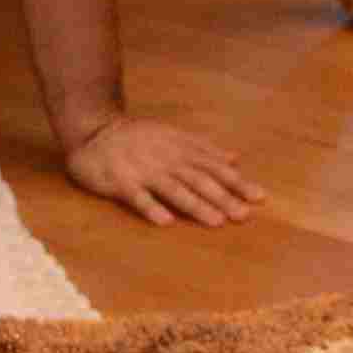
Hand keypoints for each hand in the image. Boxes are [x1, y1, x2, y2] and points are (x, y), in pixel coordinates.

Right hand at [70, 110, 263, 226]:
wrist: (94, 130)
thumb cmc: (137, 137)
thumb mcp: (173, 136)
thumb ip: (204, 148)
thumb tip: (235, 158)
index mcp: (180, 150)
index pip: (214, 167)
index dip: (236, 182)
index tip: (259, 197)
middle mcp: (166, 160)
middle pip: (198, 180)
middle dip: (222, 197)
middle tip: (243, 215)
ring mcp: (143, 171)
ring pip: (174, 190)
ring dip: (195, 205)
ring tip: (216, 221)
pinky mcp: (120, 182)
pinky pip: (137, 197)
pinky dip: (151, 207)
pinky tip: (165, 221)